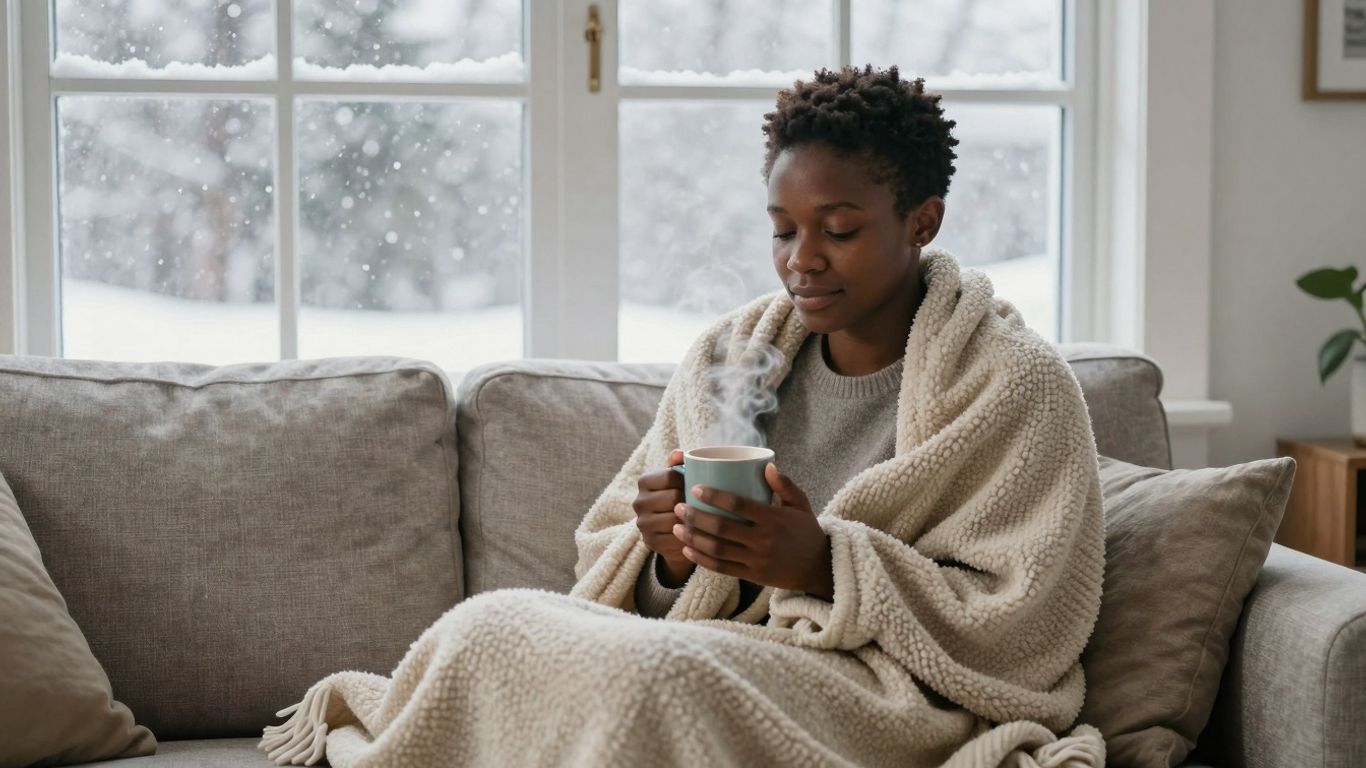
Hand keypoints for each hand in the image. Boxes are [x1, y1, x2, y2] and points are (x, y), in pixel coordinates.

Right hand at [632, 448, 695, 585]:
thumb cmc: (678, 498)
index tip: (697, 486)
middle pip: (673, 498)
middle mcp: (639, 502)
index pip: (670, 476)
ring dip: (691, 520)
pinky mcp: (650, 542)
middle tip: (703, 504)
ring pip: (674, 519)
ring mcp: (643, 524)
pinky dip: (688, 536)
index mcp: (644, 481)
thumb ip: (678, 463)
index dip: (688, 481)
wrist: (670, 531)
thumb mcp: (677, 480)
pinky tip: (696, 533)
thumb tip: (679, 453)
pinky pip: (674, 538)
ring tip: (702, 518)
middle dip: (690, 501)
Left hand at [672, 463, 833, 599]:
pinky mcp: (752, 575)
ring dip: (693, 539)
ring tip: (676, 527)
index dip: (714, 496)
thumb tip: (767, 464)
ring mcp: (756, 560)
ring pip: (717, 549)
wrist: (817, 568)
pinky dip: (702, 559)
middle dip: (695, 517)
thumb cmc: (806, 531)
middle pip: (721, 528)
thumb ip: (785, 484)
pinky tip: (687, 549)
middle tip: (678, 507)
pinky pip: (721, 568)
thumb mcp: (801, 504)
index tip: (696, 489)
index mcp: (773, 519)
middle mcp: (763, 540)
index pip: (738, 505)